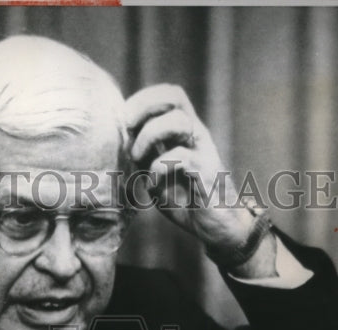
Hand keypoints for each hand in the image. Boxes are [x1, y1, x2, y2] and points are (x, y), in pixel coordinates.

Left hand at [124, 85, 274, 274]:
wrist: (218, 227)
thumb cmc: (187, 200)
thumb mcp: (157, 175)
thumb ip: (143, 158)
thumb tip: (119, 143)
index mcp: (184, 132)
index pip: (169, 95)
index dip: (143, 99)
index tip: (123, 119)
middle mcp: (195, 135)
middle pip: (175, 96)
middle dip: (144, 106)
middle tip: (127, 127)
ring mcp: (202, 151)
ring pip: (178, 121)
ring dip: (149, 136)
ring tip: (138, 159)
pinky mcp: (205, 172)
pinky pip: (179, 157)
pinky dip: (158, 169)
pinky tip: (152, 185)